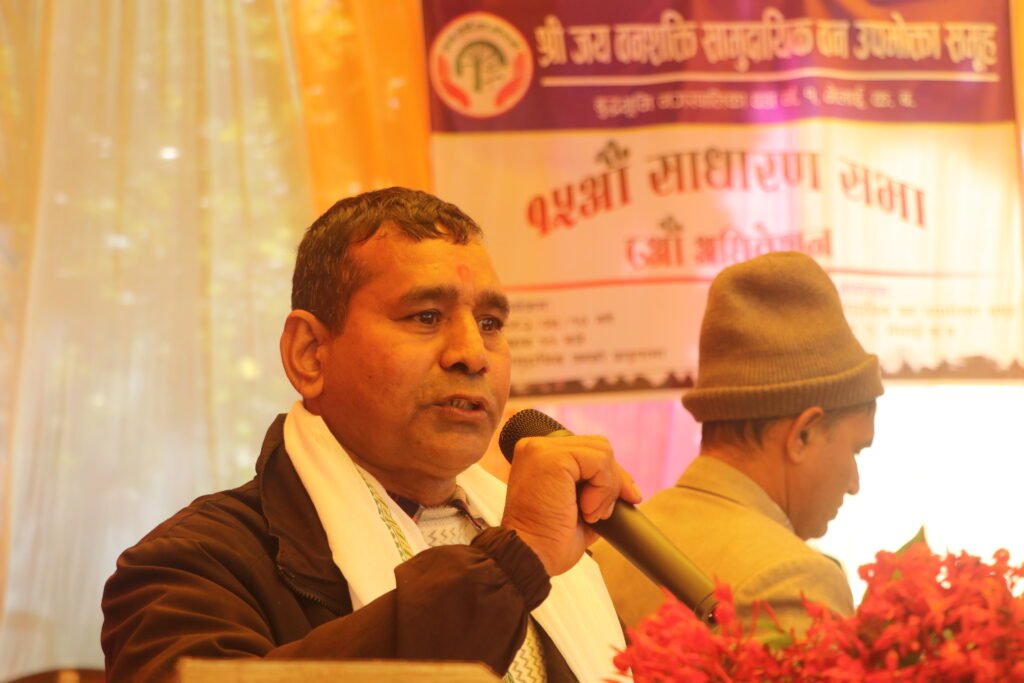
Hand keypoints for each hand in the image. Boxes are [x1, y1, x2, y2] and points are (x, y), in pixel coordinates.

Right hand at [501, 434, 641, 575]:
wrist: (529, 558)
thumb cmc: (547, 542)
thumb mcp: (577, 508)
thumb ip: (594, 489)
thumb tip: (628, 487)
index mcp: (540, 456)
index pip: (587, 450)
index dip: (609, 474)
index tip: (626, 498)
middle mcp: (537, 447)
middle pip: (598, 446)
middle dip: (613, 480)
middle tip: (605, 513)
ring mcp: (542, 450)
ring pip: (601, 452)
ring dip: (606, 488)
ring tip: (589, 514)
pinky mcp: (553, 458)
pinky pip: (599, 461)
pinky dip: (603, 489)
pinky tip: (586, 510)